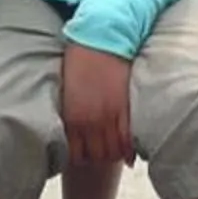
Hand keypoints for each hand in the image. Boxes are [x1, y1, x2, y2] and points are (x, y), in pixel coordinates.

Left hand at [60, 42, 135, 168]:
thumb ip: (72, 112)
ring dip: (114, 156)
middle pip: (97, 156)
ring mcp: (110, 116)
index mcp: (73, 117)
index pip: (77, 153)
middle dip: (98, 159)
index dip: (81, 159)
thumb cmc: (80, 60)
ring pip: (113, 151)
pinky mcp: (126, 107)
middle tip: (101, 157)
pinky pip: (128, 138)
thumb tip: (74, 130)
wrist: (101, 38)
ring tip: (115, 155)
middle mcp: (91, 121)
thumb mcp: (68, 90)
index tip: (84, 157)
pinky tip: (129, 155)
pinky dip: (129, 150)